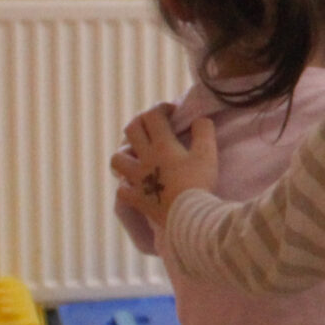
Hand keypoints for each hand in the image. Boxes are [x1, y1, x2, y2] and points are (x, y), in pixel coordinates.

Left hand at [110, 109, 218, 226]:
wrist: (188, 216)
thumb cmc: (199, 183)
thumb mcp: (208, 154)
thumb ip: (204, 131)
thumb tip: (200, 119)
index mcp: (162, 145)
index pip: (153, 115)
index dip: (161, 108)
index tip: (172, 111)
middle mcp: (145, 158)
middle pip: (131, 130)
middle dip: (141, 122)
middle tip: (153, 126)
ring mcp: (137, 179)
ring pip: (117, 159)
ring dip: (125, 153)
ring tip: (136, 156)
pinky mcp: (136, 199)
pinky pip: (122, 189)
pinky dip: (126, 185)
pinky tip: (136, 185)